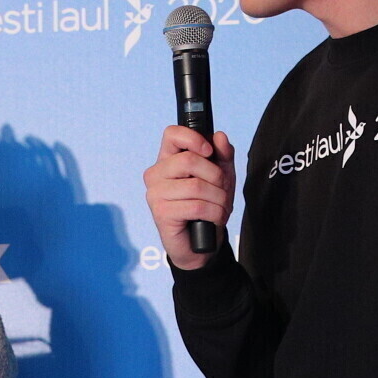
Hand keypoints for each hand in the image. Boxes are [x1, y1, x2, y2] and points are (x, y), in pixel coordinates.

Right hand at [142, 124, 235, 269]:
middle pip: (189, 160)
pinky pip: (196, 206)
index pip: (172, 134)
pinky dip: (214, 212)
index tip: (209, 151)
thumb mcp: (221, 177)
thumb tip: (219, 137)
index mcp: (168, 160)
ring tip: (221, 207)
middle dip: (215, 176)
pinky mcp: (161, 213)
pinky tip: (214, 218)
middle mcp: (156, 174)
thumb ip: (222, 155)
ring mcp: (155, 194)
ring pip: (196, 186)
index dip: (193, 138)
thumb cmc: (207, 207)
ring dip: (218, 198)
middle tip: (222, 190)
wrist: (200, 244)